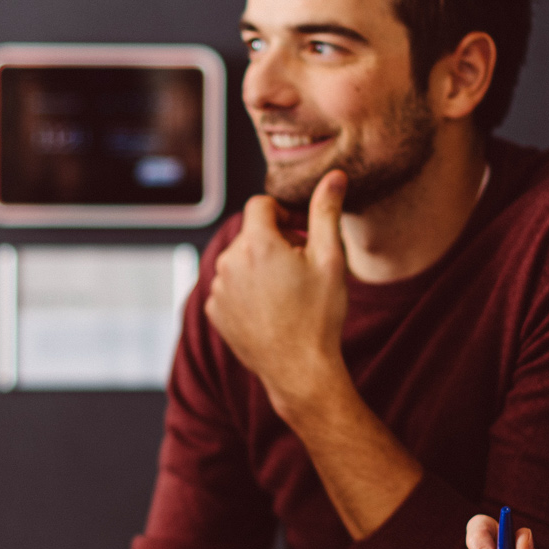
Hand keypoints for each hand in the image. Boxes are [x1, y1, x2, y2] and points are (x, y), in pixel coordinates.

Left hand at [205, 169, 351, 418]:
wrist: (300, 372)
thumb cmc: (319, 316)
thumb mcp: (330, 259)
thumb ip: (326, 212)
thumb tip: (334, 176)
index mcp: (257, 244)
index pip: (261, 205)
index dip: (284, 214)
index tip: (302, 234)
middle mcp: (229, 262)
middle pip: (250, 233)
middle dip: (274, 241)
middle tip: (301, 266)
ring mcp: (218, 289)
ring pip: (239, 260)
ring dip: (260, 265)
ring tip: (287, 291)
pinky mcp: (214, 311)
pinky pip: (229, 287)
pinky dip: (246, 290)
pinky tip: (271, 309)